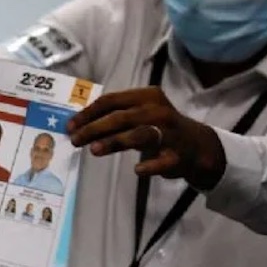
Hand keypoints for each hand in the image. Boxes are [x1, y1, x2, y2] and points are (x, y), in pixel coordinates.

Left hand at [66, 86, 226, 190]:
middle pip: (121, 117)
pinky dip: (150, 165)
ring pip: (139, 135)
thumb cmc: (158, 127)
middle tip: (75, 140)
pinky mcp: (177, 156)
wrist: (196, 145)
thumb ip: (114, 117)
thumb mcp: (139, 114)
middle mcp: (158, 111)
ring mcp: (170, 133)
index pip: (112, 101)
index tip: (70, 126)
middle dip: (94, 128)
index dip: (88, 113)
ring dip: (114, 141)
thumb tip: (78, 126)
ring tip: (94, 150)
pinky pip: (162, 161)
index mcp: (147, 96)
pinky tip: (137, 170)